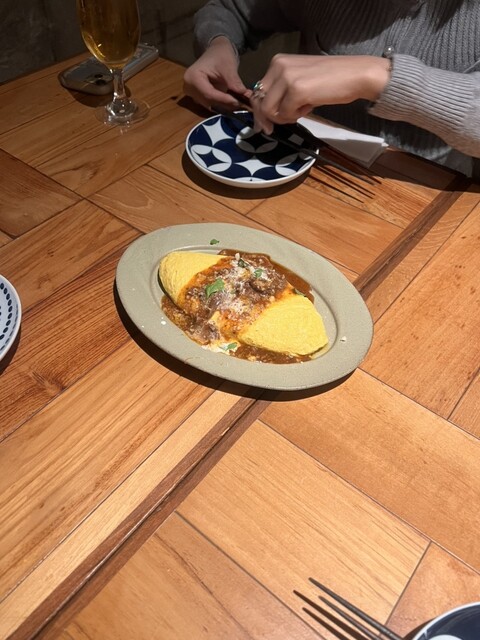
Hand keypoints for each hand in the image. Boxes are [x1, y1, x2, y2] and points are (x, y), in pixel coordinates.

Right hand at [183, 36, 249, 110]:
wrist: (215, 52)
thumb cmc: (220, 55)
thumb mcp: (228, 66)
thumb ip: (234, 82)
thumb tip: (245, 96)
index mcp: (193, 77)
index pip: (209, 94)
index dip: (224, 100)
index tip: (238, 102)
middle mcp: (189, 87)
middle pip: (209, 101)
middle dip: (225, 103)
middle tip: (241, 103)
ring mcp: (192, 93)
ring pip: (210, 105)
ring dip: (224, 105)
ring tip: (238, 101)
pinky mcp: (197, 97)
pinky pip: (210, 104)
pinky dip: (222, 104)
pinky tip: (231, 100)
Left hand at [251, 54, 390, 133]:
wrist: (354, 74)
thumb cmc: (330, 79)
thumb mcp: (299, 79)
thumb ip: (281, 91)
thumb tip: (265, 116)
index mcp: (278, 61)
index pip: (258, 91)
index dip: (262, 110)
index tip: (268, 123)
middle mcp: (278, 66)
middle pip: (260, 102)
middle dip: (269, 117)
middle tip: (283, 122)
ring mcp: (286, 77)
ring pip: (269, 110)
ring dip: (284, 117)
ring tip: (302, 109)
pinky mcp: (296, 90)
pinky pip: (285, 114)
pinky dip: (296, 116)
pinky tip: (310, 106)